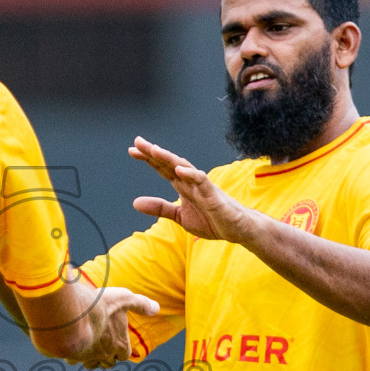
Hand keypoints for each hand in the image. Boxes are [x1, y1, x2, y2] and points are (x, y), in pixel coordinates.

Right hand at [72, 284, 158, 368]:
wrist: (73, 315)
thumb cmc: (101, 307)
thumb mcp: (124, 298)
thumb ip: (140, 304)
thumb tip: (156, 308)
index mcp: (120, 344)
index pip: (125, 354)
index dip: (122, 349)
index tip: (119, 344)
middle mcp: (105, 354)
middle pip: (109, 363)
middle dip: (108, 357)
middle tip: (104, 347)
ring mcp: (88, 356)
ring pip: (91, 365)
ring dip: (91, 359)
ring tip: (88, 349)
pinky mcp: (72, 355)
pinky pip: (73, 360)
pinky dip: (73, 355)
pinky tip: (71, 346)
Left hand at [128, 137, 256, 242]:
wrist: (237, 229)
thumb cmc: (212, 219)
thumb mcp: (179, 216)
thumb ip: (160, 208)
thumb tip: (135, 202)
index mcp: (183, 186)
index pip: (163, 168)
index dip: (148, 158)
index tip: (132, 150)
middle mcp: (191, 182)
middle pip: (170, 163)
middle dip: (154, 152)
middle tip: (138, 141)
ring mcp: (203, 187)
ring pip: (184, 167)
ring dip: (169, 158)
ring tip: (154, 150)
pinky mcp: (214, 195)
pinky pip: (202, 181)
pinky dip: (191, 175)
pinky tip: (179, 170)